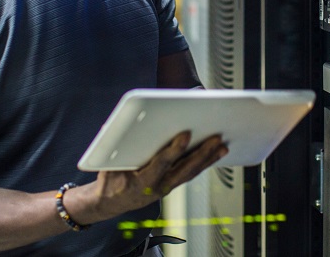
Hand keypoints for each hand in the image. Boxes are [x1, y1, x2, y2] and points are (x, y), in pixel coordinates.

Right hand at [68, 131, 227, 222]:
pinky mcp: (171, 184)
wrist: (109, 203)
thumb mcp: (107, 166)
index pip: (161, 163)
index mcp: (142, 181)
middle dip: (202, 153)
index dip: (174, 149)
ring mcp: (166, 187)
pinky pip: (190, 174)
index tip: (185, 135)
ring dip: (208, 159)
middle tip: (216, 139)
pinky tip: (214, 153)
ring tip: (222, 146)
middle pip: (184, 169)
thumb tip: (109, 126)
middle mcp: (158, 186)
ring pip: (191, 172)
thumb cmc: (109, 181)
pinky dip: (203, 163)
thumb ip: (111, 148)